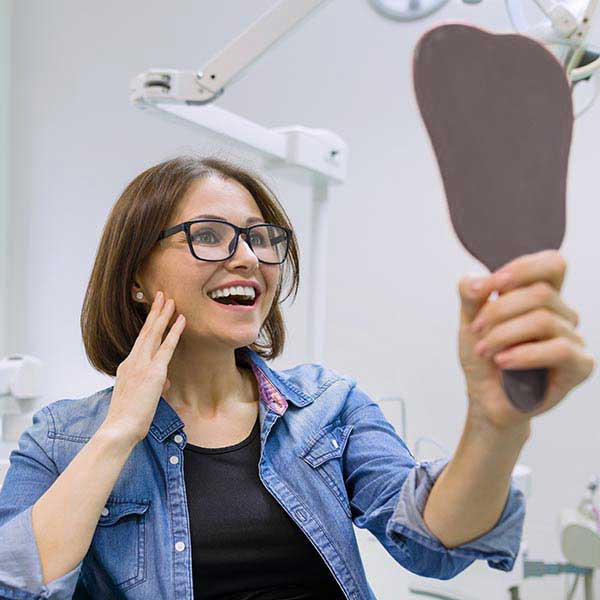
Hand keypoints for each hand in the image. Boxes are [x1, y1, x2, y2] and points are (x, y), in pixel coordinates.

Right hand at [103, 291, 185, 442]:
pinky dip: (174, 332)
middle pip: (146, 331)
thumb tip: (166, 381)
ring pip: (154, 334)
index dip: (149, 324)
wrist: (118, 428)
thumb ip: (153, 384)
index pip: (141, 340)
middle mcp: (132, 361)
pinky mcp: (153, 373)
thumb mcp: (141, 397)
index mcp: (128, 366)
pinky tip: (181, 321)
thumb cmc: (128, 418)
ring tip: (171, 300)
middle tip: (162, 295)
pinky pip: (166, 348)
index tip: (155, 310)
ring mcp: (141, 365)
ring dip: (163, 315)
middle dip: (155, 312)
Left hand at [458, 250, 594, 430]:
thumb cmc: (483, 357)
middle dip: (499, 310)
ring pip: (544, 320)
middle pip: (540, 293)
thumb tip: (474, 279)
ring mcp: (573, 339)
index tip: (490, 286)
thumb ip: (471, 296)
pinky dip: (524, 354)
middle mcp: (561, 314)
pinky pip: (559, 350)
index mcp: (540, 297)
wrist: (485, 397)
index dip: (523, 268)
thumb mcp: (470, 321)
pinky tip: (503, 361)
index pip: (551, 265)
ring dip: (504, 335)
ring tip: (484, 351)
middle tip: (475, 330)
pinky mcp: (579, 366)